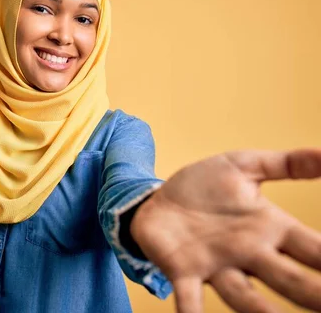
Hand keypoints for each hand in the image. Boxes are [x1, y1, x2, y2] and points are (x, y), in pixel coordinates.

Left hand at [131, 149, 320, 312]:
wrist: (156, 197)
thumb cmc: (204, 186)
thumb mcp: (243, 166)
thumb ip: (285, 163)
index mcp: (268, 227)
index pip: (312, 247)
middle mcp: (247, 254)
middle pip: (287, 279)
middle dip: (312, 293)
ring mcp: (215, 266)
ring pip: (244, 297)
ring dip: (262, 312)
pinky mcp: (182, 272)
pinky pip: (190, 300)